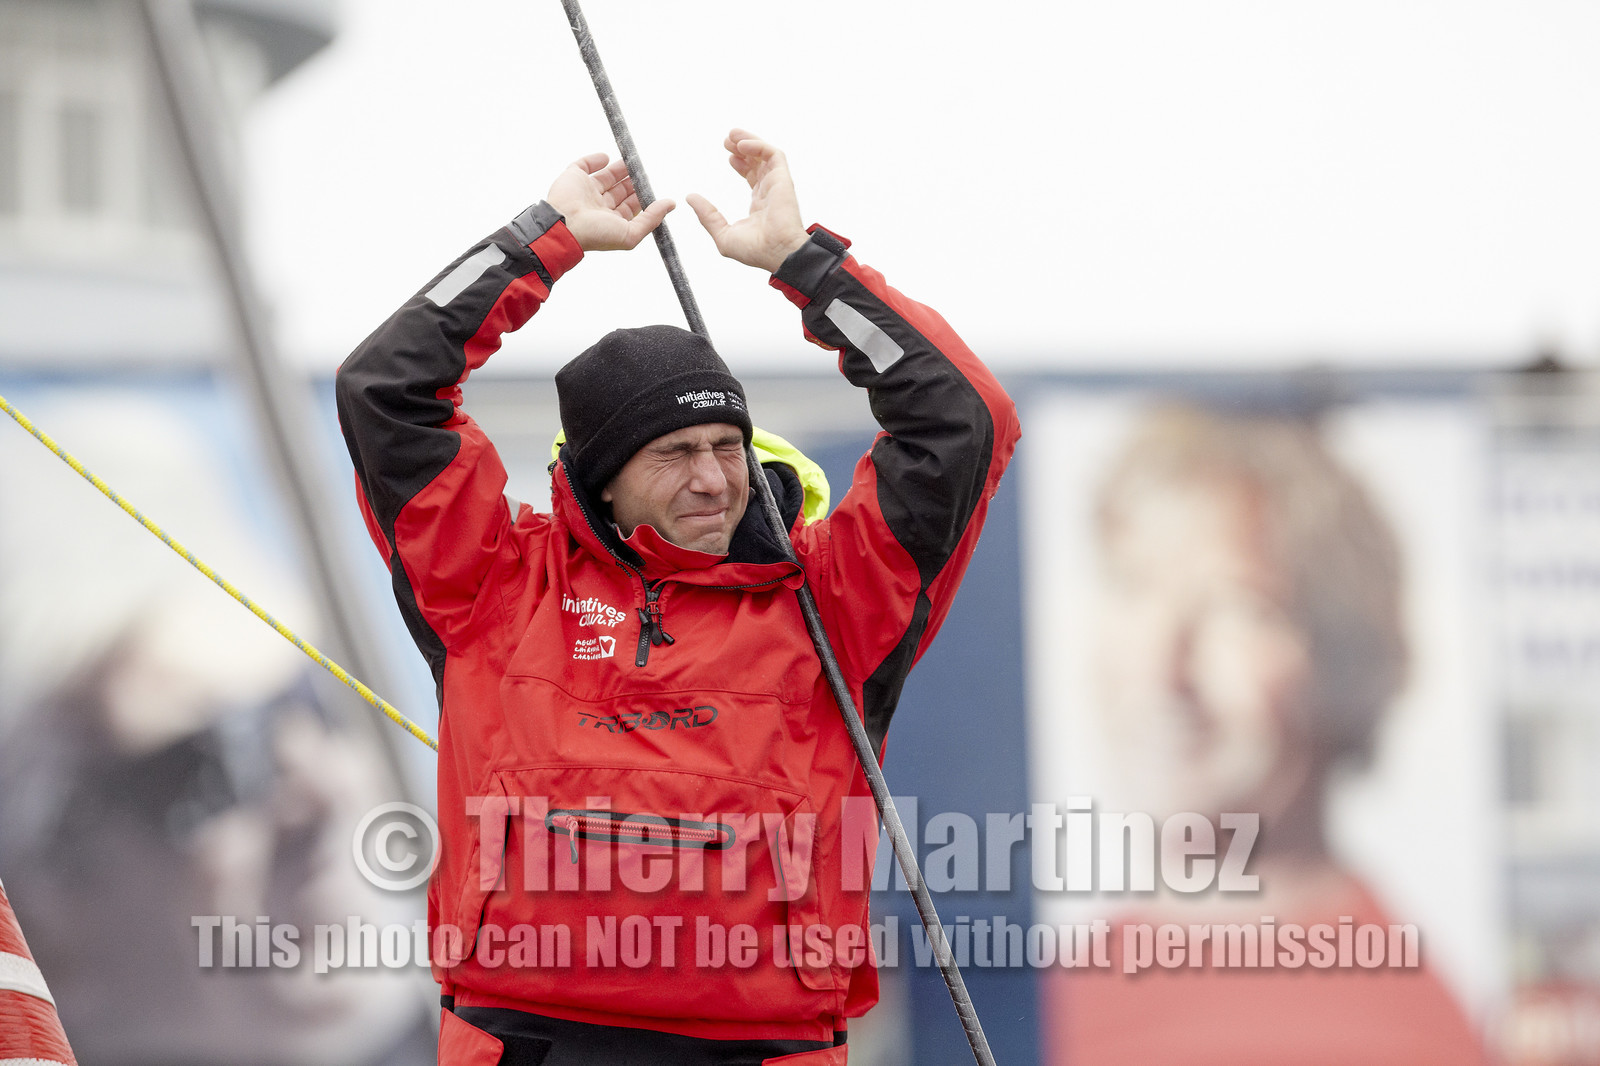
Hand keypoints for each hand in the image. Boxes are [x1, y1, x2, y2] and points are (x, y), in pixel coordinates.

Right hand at [545, 153, 673, 251]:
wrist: (564, 225)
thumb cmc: (595, 234)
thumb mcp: (630, 233)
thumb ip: (651, 218)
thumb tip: (670, 204)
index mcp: (610, 221)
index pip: (630, 206)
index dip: (641, 196)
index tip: (650, 186)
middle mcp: (598, 207)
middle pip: (619, 190)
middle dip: (632, 181)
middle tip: (643, 171)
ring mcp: (585, 191)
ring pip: (605, 177)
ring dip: (618, 168)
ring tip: (630, 161)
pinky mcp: (573, 177)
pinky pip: (584, 165)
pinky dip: (594, 159)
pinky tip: (606, 157)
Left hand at [687, 129, 808, 273]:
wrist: (777, 252)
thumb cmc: (756, 250)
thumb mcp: (723, 234)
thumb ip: (707, 216)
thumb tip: (691, 198)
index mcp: (759, 205)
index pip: (751, 177)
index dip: (740, 164)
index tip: (728, 156)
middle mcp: (769, 192)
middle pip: (757, 162)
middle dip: (742, 148)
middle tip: (726, 140)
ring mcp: (777, 184)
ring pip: (765, 154)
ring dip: (748, 141)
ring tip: (732, 135)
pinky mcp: (783, 178)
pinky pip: (773, 154)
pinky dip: (758, 145)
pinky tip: (742, 144)